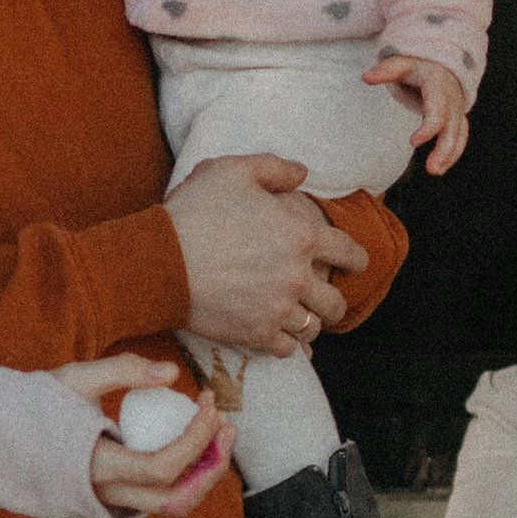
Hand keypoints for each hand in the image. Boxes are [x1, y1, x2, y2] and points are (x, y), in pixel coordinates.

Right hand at [53, 356, 228, 517]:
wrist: (4, 441)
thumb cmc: (37, 404)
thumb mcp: (75, 378)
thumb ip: (122, 370)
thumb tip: (173, 372)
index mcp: (95, 467)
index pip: (161, 467)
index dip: (196, 438)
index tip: (208, 403)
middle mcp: (106, 494)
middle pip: (177, 499)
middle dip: (212, 465)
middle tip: (228, 425)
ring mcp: (112, 502)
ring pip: (173, 504)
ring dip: (204, 472)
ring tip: (219, 432)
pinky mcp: (116, 499)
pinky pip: (161, 494)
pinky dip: (187, 472)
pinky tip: (196, 438)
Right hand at [168, 155, 369, 358]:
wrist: (159, 261)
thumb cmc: (195, 211)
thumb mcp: (233, 171)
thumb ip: (274, 168)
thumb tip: (302, 173)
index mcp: (302, 236)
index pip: (350, 253)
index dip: (357, 259)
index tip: (355, 265)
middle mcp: (298, 277)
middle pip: (336, 302)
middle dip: (333, 300)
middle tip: (324, 298)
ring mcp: (279, 310)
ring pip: (313, 329)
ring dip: (310, 323)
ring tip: (300, 319)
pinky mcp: (256, 334)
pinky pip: (287, 350)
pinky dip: (287, 344)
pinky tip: (278, 336)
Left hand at [365, 52, 470, 175]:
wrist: (440, 63)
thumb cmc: (417, 65)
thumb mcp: (401, 63)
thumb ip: (385, 70)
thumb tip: (365, 77)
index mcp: (438, 85)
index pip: (438, 110)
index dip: (428, 128)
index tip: (412, 142)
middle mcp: (452, 99)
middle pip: (451, 127)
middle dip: (444, 149)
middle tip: (431, 169)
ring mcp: (457, 109)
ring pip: (458, 134)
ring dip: (449, 155)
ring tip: (434, 171)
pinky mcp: (457, 118)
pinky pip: (460, 137)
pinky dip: (453, 153)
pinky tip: (440, 167)